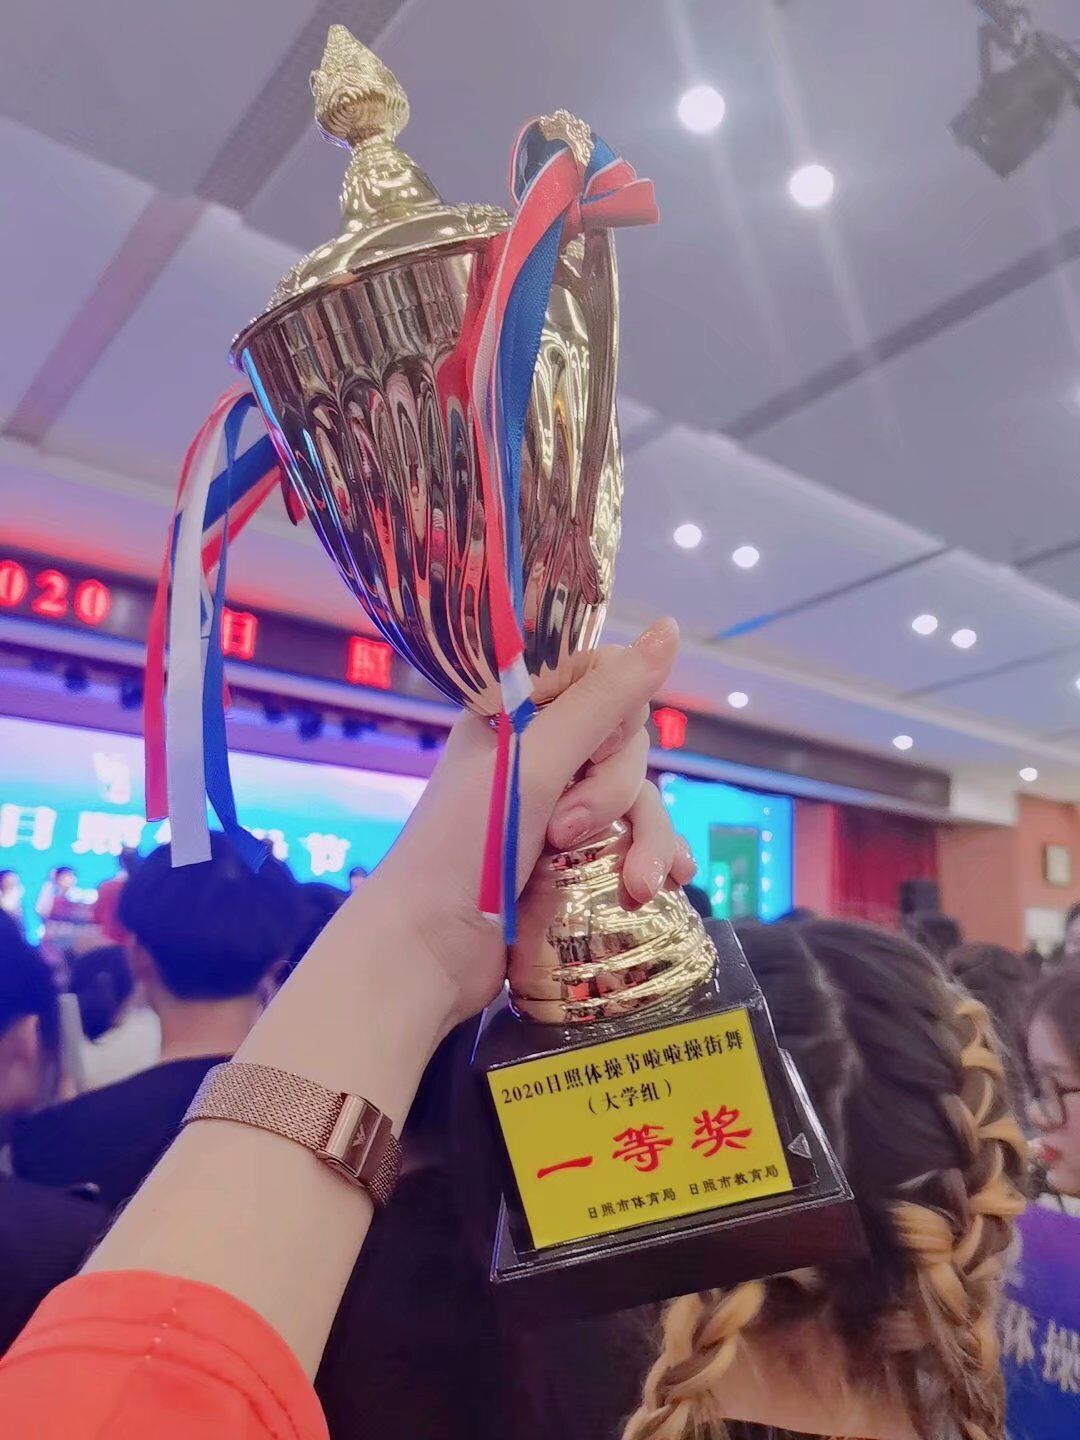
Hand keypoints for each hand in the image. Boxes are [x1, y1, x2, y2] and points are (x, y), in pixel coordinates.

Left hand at [371, 617, 694, 1025]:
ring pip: (637, 799)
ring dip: (646, 839)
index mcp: (516, 713)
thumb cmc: (463, 850)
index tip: (588, 754)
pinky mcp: (575, 862)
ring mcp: (557, 809)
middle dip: (613, 793)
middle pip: (626, 743)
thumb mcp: (534, 763)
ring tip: (638, 884)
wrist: (427, 954)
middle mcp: (538, 754)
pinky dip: (656, 860)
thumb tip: (669, 629)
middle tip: (564, 833)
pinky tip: (672, 883)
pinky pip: (636, 843)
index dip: (613, 717)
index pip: (601, 680)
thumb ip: (603, 700)